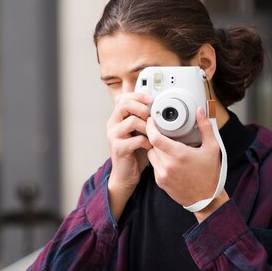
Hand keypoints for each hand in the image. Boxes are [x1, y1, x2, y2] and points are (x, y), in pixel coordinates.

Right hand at [106, 92, 152, 219]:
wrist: (126, 175)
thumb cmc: (135, 153)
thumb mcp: (139, 132)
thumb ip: (143, 119)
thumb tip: (158, 105)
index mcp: (117, 118)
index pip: (122, 98)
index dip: (137, 95)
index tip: (151, 99)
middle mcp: (113, 125)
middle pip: (123, 104)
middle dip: (141, 107)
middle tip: (151, 116)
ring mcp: (114, 136)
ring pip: (131, 121)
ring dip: (147, 127)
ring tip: (153, 134)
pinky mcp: (118, 149)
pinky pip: (135, 139)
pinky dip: (146, 142)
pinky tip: (150, 146)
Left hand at [146, 107, 228, 221]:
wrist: (206, 199)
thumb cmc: (210, 174)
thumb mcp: (212, 148)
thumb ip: (205, 127)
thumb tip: (200, 111)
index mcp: (180, 155)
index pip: (155, 138)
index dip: (150, 127)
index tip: (151, 121)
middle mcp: (168, 165)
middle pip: (152, 145)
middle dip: (156, 137)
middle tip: (163, 133)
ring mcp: (163, 175)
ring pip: (151, 155)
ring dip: (156, 149)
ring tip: (168, 147)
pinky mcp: (160, 182)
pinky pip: (154, 166)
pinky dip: (159, 161)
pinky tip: (170, 160)